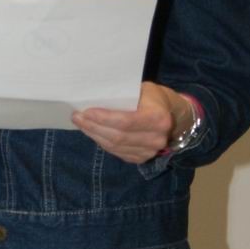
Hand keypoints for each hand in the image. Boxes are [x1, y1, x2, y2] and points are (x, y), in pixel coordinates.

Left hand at [72, 82, 190, 163]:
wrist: (172, 115)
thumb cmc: (153, 98)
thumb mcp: (143, 90)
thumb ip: (123, 96)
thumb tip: (93, 97)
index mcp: (158, 118)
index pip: (126, 122)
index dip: (103, 119)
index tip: (86, 112)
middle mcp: (156, 138)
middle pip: (118, 136)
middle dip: (93, 127)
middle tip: (77, 117)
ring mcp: (149, 151)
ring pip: (115, 146)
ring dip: (94, 135)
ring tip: (81, 124)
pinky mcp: (141, 158)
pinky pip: (117, 152)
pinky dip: (102, 142)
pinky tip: (93, 133)